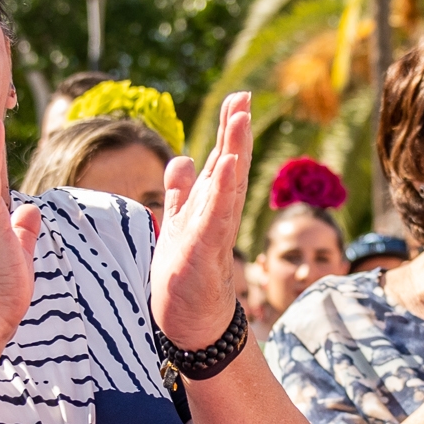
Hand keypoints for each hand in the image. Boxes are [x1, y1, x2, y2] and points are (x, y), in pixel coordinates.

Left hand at [151, 91, 253, 349]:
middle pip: (230, 167)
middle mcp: (217, 217)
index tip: (237, 98)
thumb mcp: (181, 224)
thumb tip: (181, 158)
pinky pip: (214, 218)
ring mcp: (212, 234)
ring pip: (227, 187)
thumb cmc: (188, 277)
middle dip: (236, 133)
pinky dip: (221, 193)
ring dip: (233, 153)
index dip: (229, 132)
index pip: (222, 162)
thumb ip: (181, 192)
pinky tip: (225, 167)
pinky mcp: (203, 254)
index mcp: (210, 207)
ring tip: (239, 121)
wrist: (193, 324)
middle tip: (242, 99)